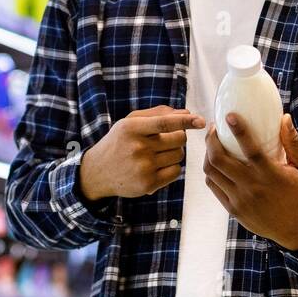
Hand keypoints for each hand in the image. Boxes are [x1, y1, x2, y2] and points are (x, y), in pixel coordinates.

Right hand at [79, 105, 204, 199]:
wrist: (97, 172)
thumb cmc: (119, 143)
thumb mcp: (130, 123)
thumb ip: (157, 114)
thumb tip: (187, 113)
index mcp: (131, 128)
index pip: (164, 123)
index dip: (185, 121)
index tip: (200, 121)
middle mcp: (137, 147)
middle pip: (179, 139)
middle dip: (178, 138)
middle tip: (165, 140)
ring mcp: (143, 167)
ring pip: (179, 155)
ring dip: (174, 153)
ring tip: (157, 154)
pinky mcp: (148, 184)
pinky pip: (176, 172)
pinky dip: (172, 168)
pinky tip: (158, 166)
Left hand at [203, 113, 297, 250]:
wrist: (297, 231)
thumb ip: (294, 144)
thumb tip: (284, 118)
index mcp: (271, 175)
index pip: (250, 150)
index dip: (238, 131)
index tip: (229, 116)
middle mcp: (252, 188)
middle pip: (219, 160)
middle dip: (211, 140)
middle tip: (214, 129)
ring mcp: (240, 200)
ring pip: (212, 173)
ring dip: (208, 155)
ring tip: (212, 145)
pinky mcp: (233, 209)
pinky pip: (214, 187)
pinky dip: (211, 172)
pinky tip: (216, 164)